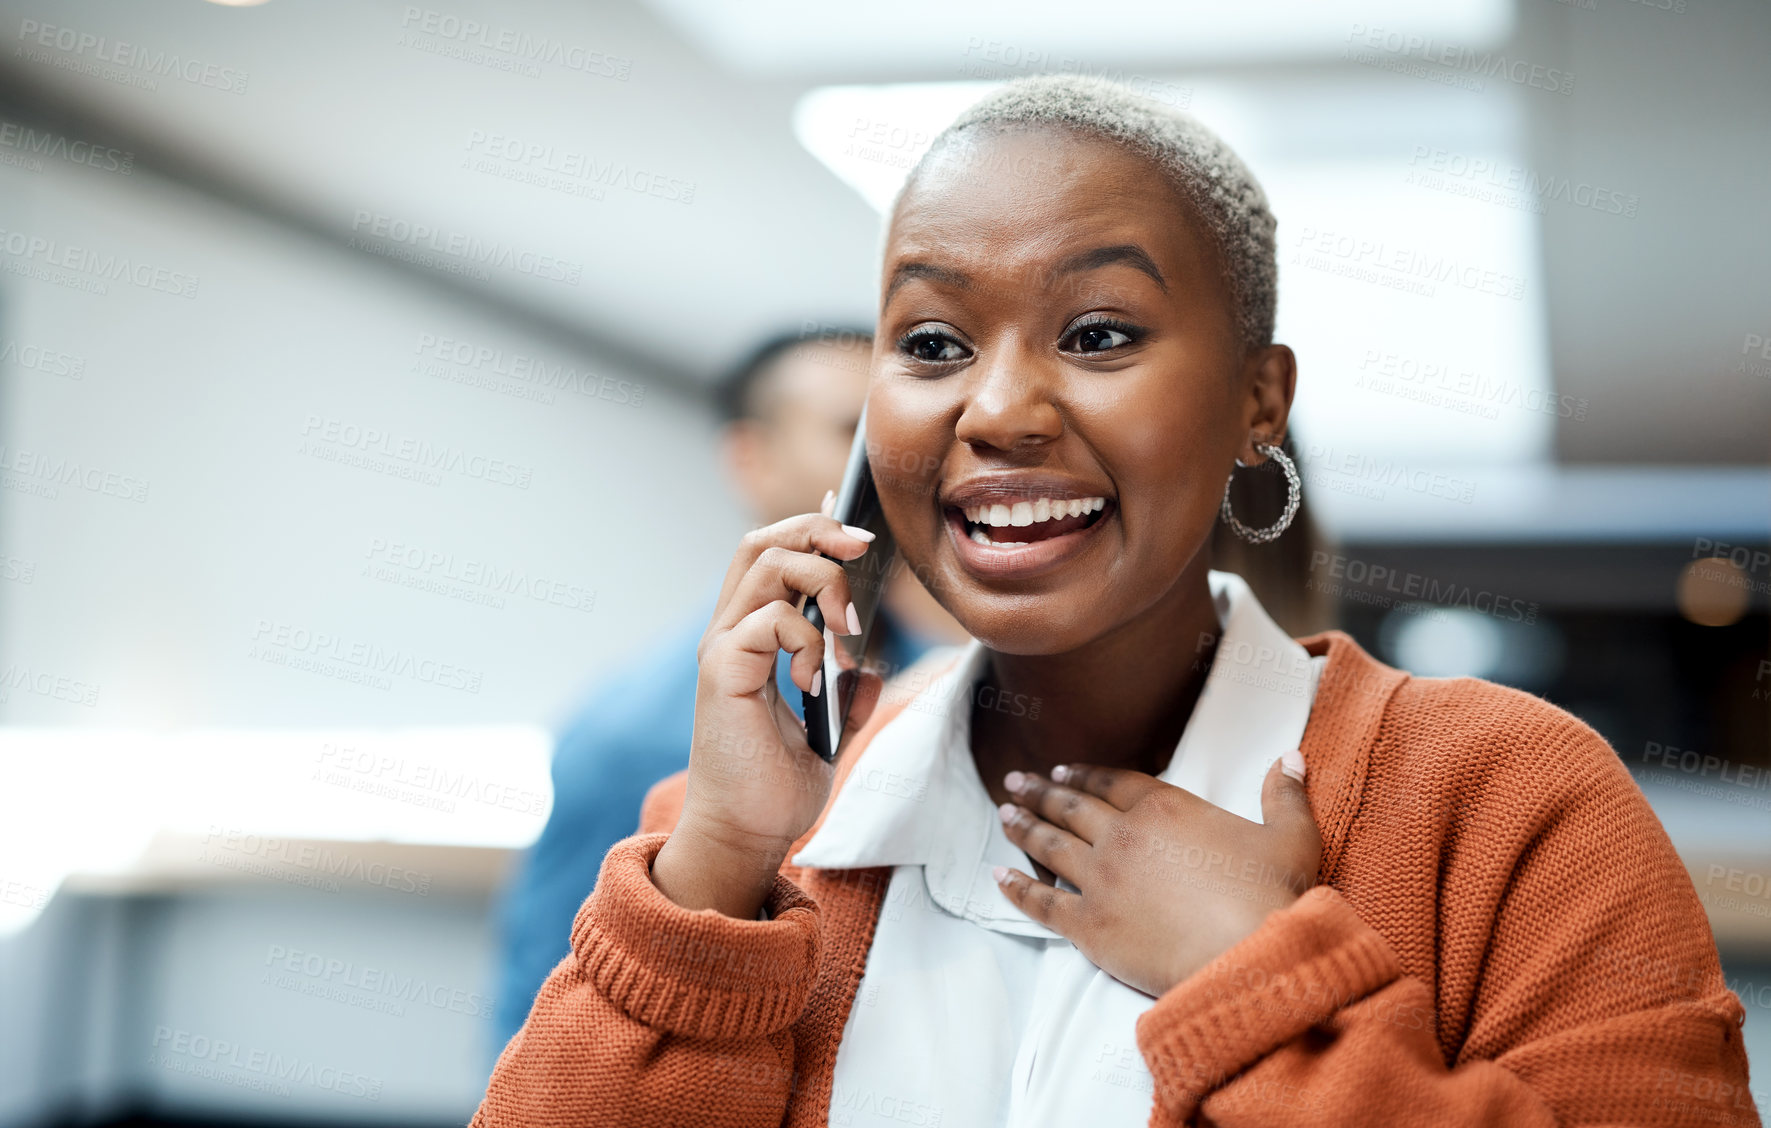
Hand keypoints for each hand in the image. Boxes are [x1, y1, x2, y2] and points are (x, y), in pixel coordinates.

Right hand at [652, 506, 881, 917]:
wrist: (746, 836)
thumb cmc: (775, 788)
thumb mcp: (829, 732)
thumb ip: (846, 693)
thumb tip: (871, 666)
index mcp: (749, 638)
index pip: (770, 554)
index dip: (812, 528)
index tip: (861, 533)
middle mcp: (728, 633)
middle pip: (762, 540)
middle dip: (818, 530)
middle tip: (865, 549)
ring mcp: (721, 648)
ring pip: (767, 562)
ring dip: (824, 581)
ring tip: (848, 630)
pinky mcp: (722, 671)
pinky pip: (772, 619)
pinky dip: (808, 640)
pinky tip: (815, 683)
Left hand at [992, 755, 1319, 996]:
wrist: (1250, 957)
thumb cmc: (1273, 897)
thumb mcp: (1291, 837)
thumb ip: (1284, 794)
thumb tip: (1291, 756)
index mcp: (1165, 808)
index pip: (1113, 783)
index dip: (1084, 776)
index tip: (1062, 772)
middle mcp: (1124, 836)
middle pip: (1071, 808)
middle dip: (1040, 793)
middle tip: (1015, 783)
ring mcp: (1100, 880)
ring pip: (1050, 846)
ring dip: (1023, 828)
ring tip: (1004, 815)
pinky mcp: (1088, 925)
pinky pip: (1041, 901)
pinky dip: (1016, 888)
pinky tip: (998, 876)